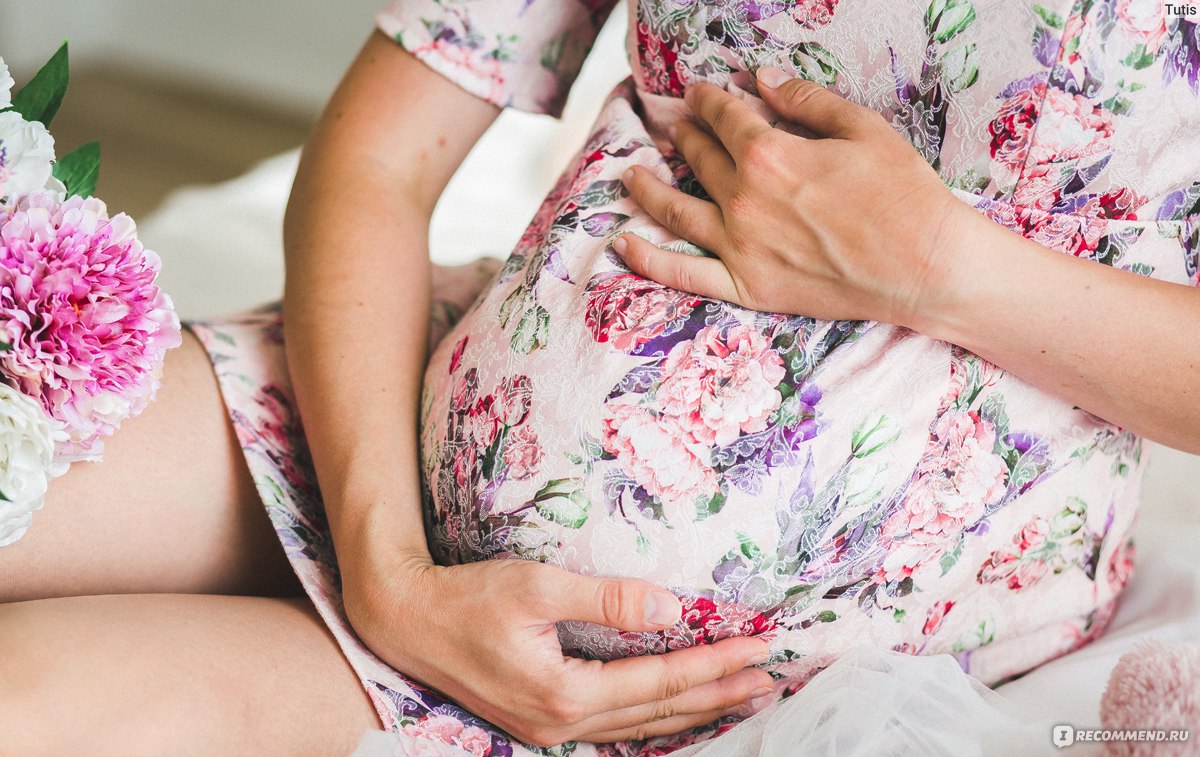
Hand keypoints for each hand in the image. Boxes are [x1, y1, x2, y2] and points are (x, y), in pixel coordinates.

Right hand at [343, 551, 773, 746]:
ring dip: (694, 709)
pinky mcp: (542, 721)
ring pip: (642, 724)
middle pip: (661, 712)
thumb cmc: (466, 598)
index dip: (714, 664)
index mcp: (566, 692)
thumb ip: (605, 598)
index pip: (662, 681)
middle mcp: (563, 723)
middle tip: (770, 678)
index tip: (760, 646)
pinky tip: (678, 706)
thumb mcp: (536, 586)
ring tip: (741, 696)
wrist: (404, 621)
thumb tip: (671, 608)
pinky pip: (617, 723)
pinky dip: (657, 713)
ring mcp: (551, 729)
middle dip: (719, 694)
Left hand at [616, 67, 974, 327]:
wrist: (926, 266)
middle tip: (675, 126)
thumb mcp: (862, 128)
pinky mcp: (747, 287)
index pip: (725, 119)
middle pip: (699, 158)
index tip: (700, 93)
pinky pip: (684, 274)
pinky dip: (649, 259)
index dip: (709, 101)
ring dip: (648, 187)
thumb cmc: (904, 194)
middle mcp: (745, 200)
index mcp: (771, 155)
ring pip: (676, 209)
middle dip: (685, 135)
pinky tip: (623, 244)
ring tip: (631, 173)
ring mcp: (740, 247)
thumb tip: (759, 81)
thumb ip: (805, 101)